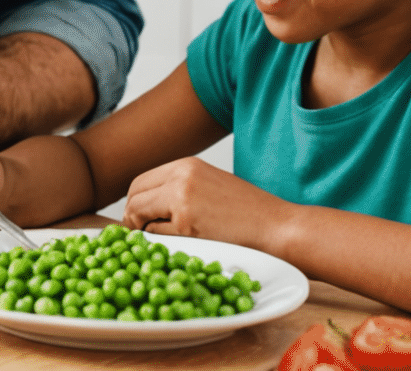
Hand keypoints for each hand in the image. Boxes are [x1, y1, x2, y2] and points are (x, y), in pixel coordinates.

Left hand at [122, 157, 289, 249]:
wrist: (278, 227)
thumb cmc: (249, 212)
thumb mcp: (211, 185)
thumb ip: (179, 188)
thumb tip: (144, 205)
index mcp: (186, 165)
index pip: (140, 181)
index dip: (134, 202)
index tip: (138, 217)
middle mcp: (181, 177)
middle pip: (133, 196)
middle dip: (132, 216)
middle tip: (141, 233)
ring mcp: (182, 200)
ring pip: (139, 215)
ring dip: (145, 231)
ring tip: (167, 239)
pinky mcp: (187, 224)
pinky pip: (156, 235)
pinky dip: (161, 243)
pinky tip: (182, 245)